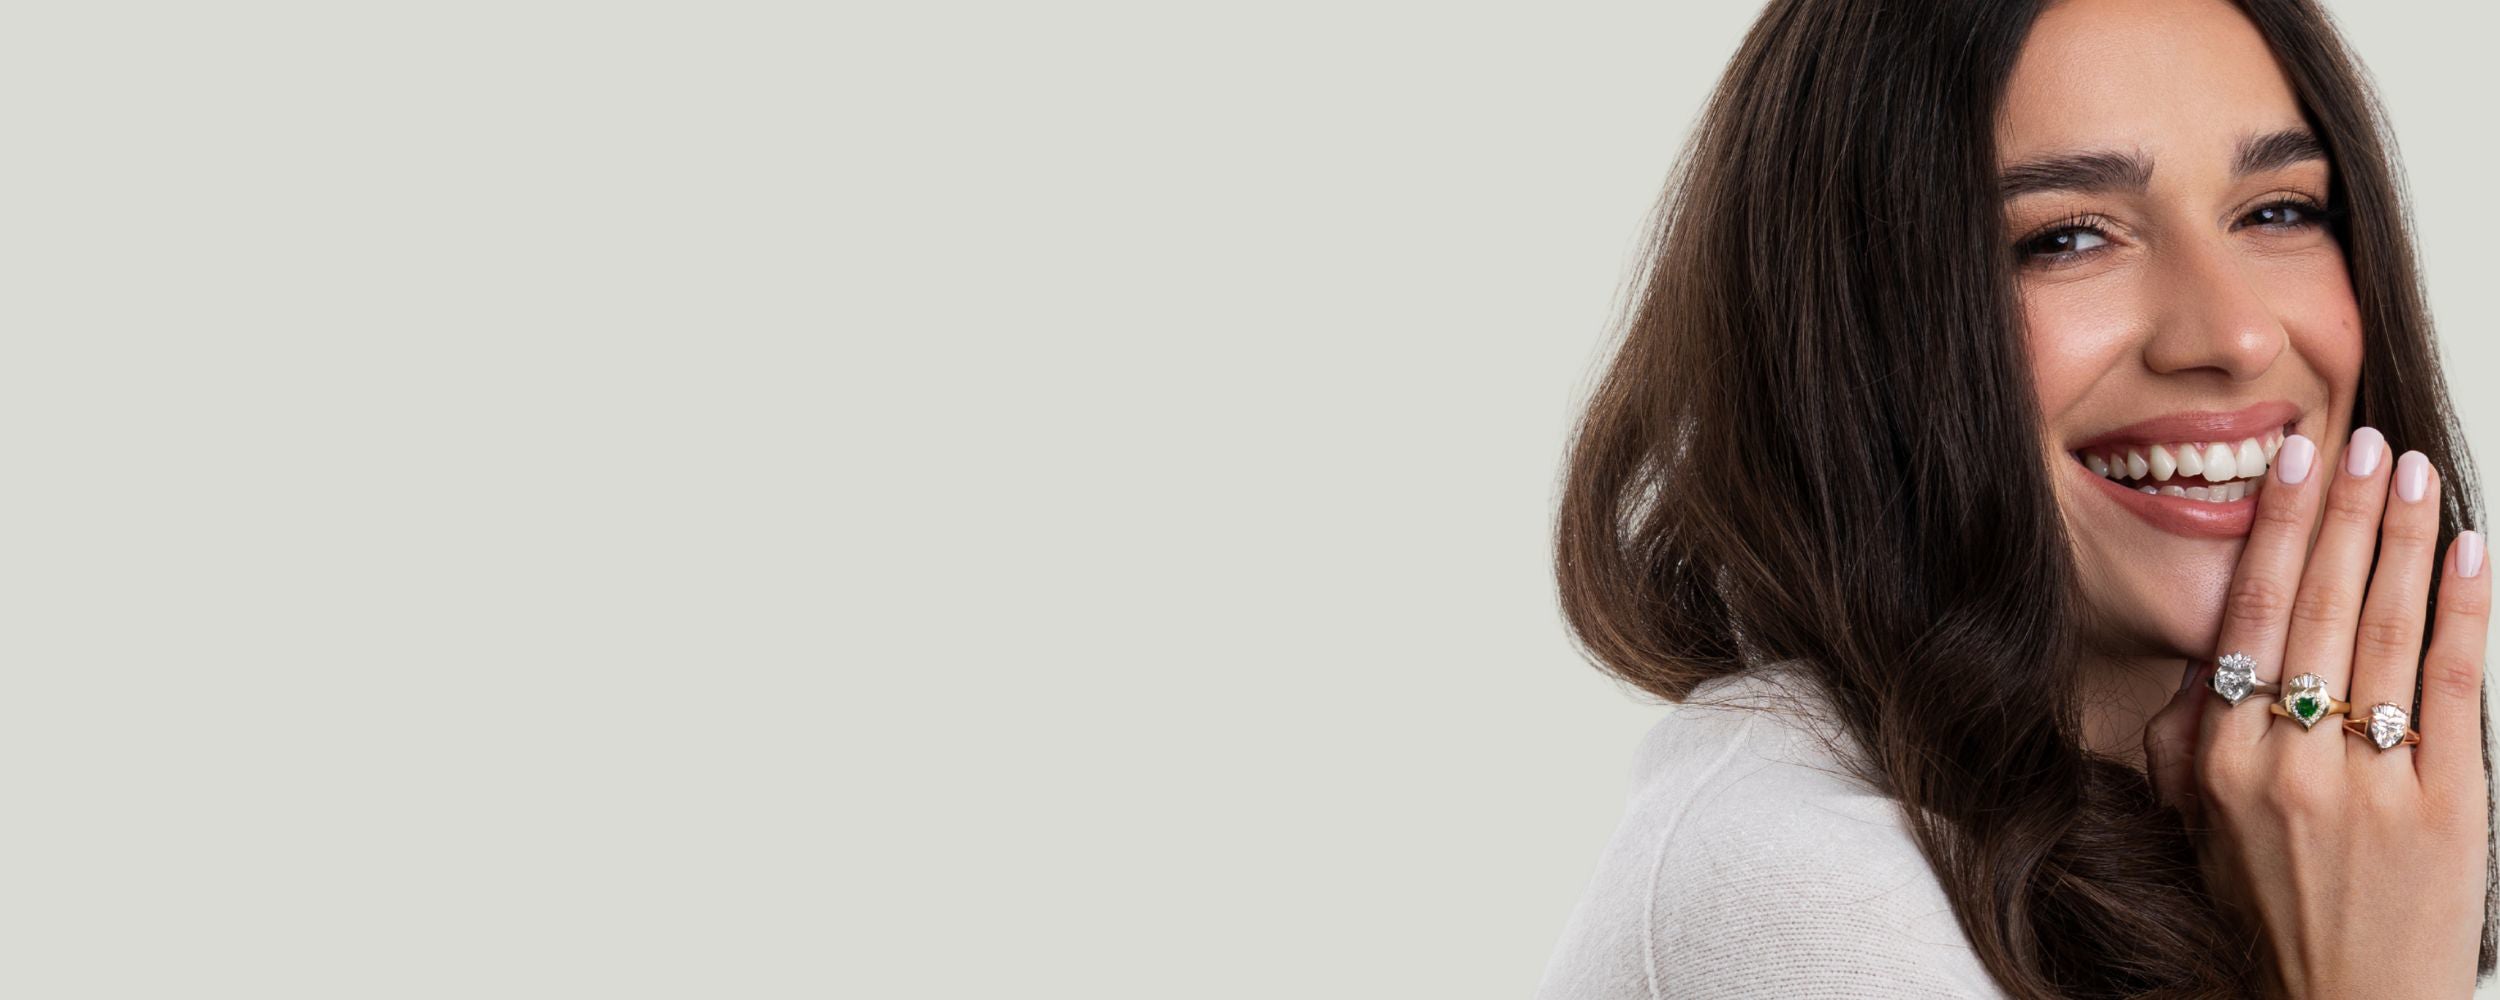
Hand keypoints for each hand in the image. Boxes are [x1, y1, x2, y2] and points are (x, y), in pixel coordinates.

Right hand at [2141, 426, 2490, 998]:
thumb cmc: (2265, 916)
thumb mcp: (2194, 824)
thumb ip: (2188, 736)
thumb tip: (2207, 651)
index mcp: (2223, 761)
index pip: (2250, 616)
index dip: (2279, 531)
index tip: (2297, 464)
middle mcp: (2291, 764)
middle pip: (2321, 608)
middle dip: (2347, 514)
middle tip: (2365, 441)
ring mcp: (2373, 785)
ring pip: (2389, 634)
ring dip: (2403, 540)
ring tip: (2413, 472)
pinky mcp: (2448, 808)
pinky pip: (2458, 688)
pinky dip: (2465, 611)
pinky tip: (2468, 552)